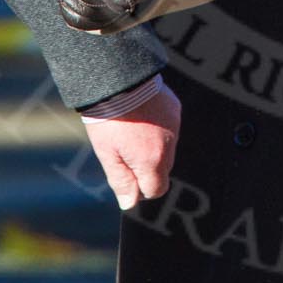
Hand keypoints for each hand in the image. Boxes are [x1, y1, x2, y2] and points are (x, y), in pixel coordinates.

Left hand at [83, 81, 180, 209]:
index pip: (156, 189)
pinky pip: (171, 128)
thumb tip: (130, 203)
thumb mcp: (106, 153)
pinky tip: (141, 117)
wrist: (117, 78)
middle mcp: (169, 145)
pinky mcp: (175, 109)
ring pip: (168, 149)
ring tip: (131, 130)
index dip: (140, 188)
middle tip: (124, 151)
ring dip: (153, 147)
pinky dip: (159, 128)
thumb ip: (121, 180)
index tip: (126, 174)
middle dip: (146, 167)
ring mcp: (175, 125)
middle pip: (163, 170)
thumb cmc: (107, 118)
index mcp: (151, 160)